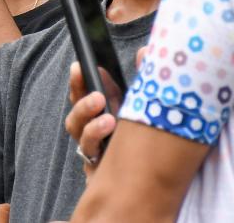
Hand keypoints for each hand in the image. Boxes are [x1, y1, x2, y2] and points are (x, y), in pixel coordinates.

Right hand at [64, 47, 145, 180]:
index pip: (82, 95)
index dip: (78, 82)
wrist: (157, 181)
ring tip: (110, 121)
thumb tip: (146, 52)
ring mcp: (97, 156)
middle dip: (82, 105)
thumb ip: (145, 80)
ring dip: (92, 130)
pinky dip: (101, 158)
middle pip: (76, 119)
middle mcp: (94, 133)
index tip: (79, 67)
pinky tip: (112, 152)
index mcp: (103, 114)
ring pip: (83, 142)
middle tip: (98, 96)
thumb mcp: (146, 106)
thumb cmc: (149, 137)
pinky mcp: (103, 176)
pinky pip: (94, 168)